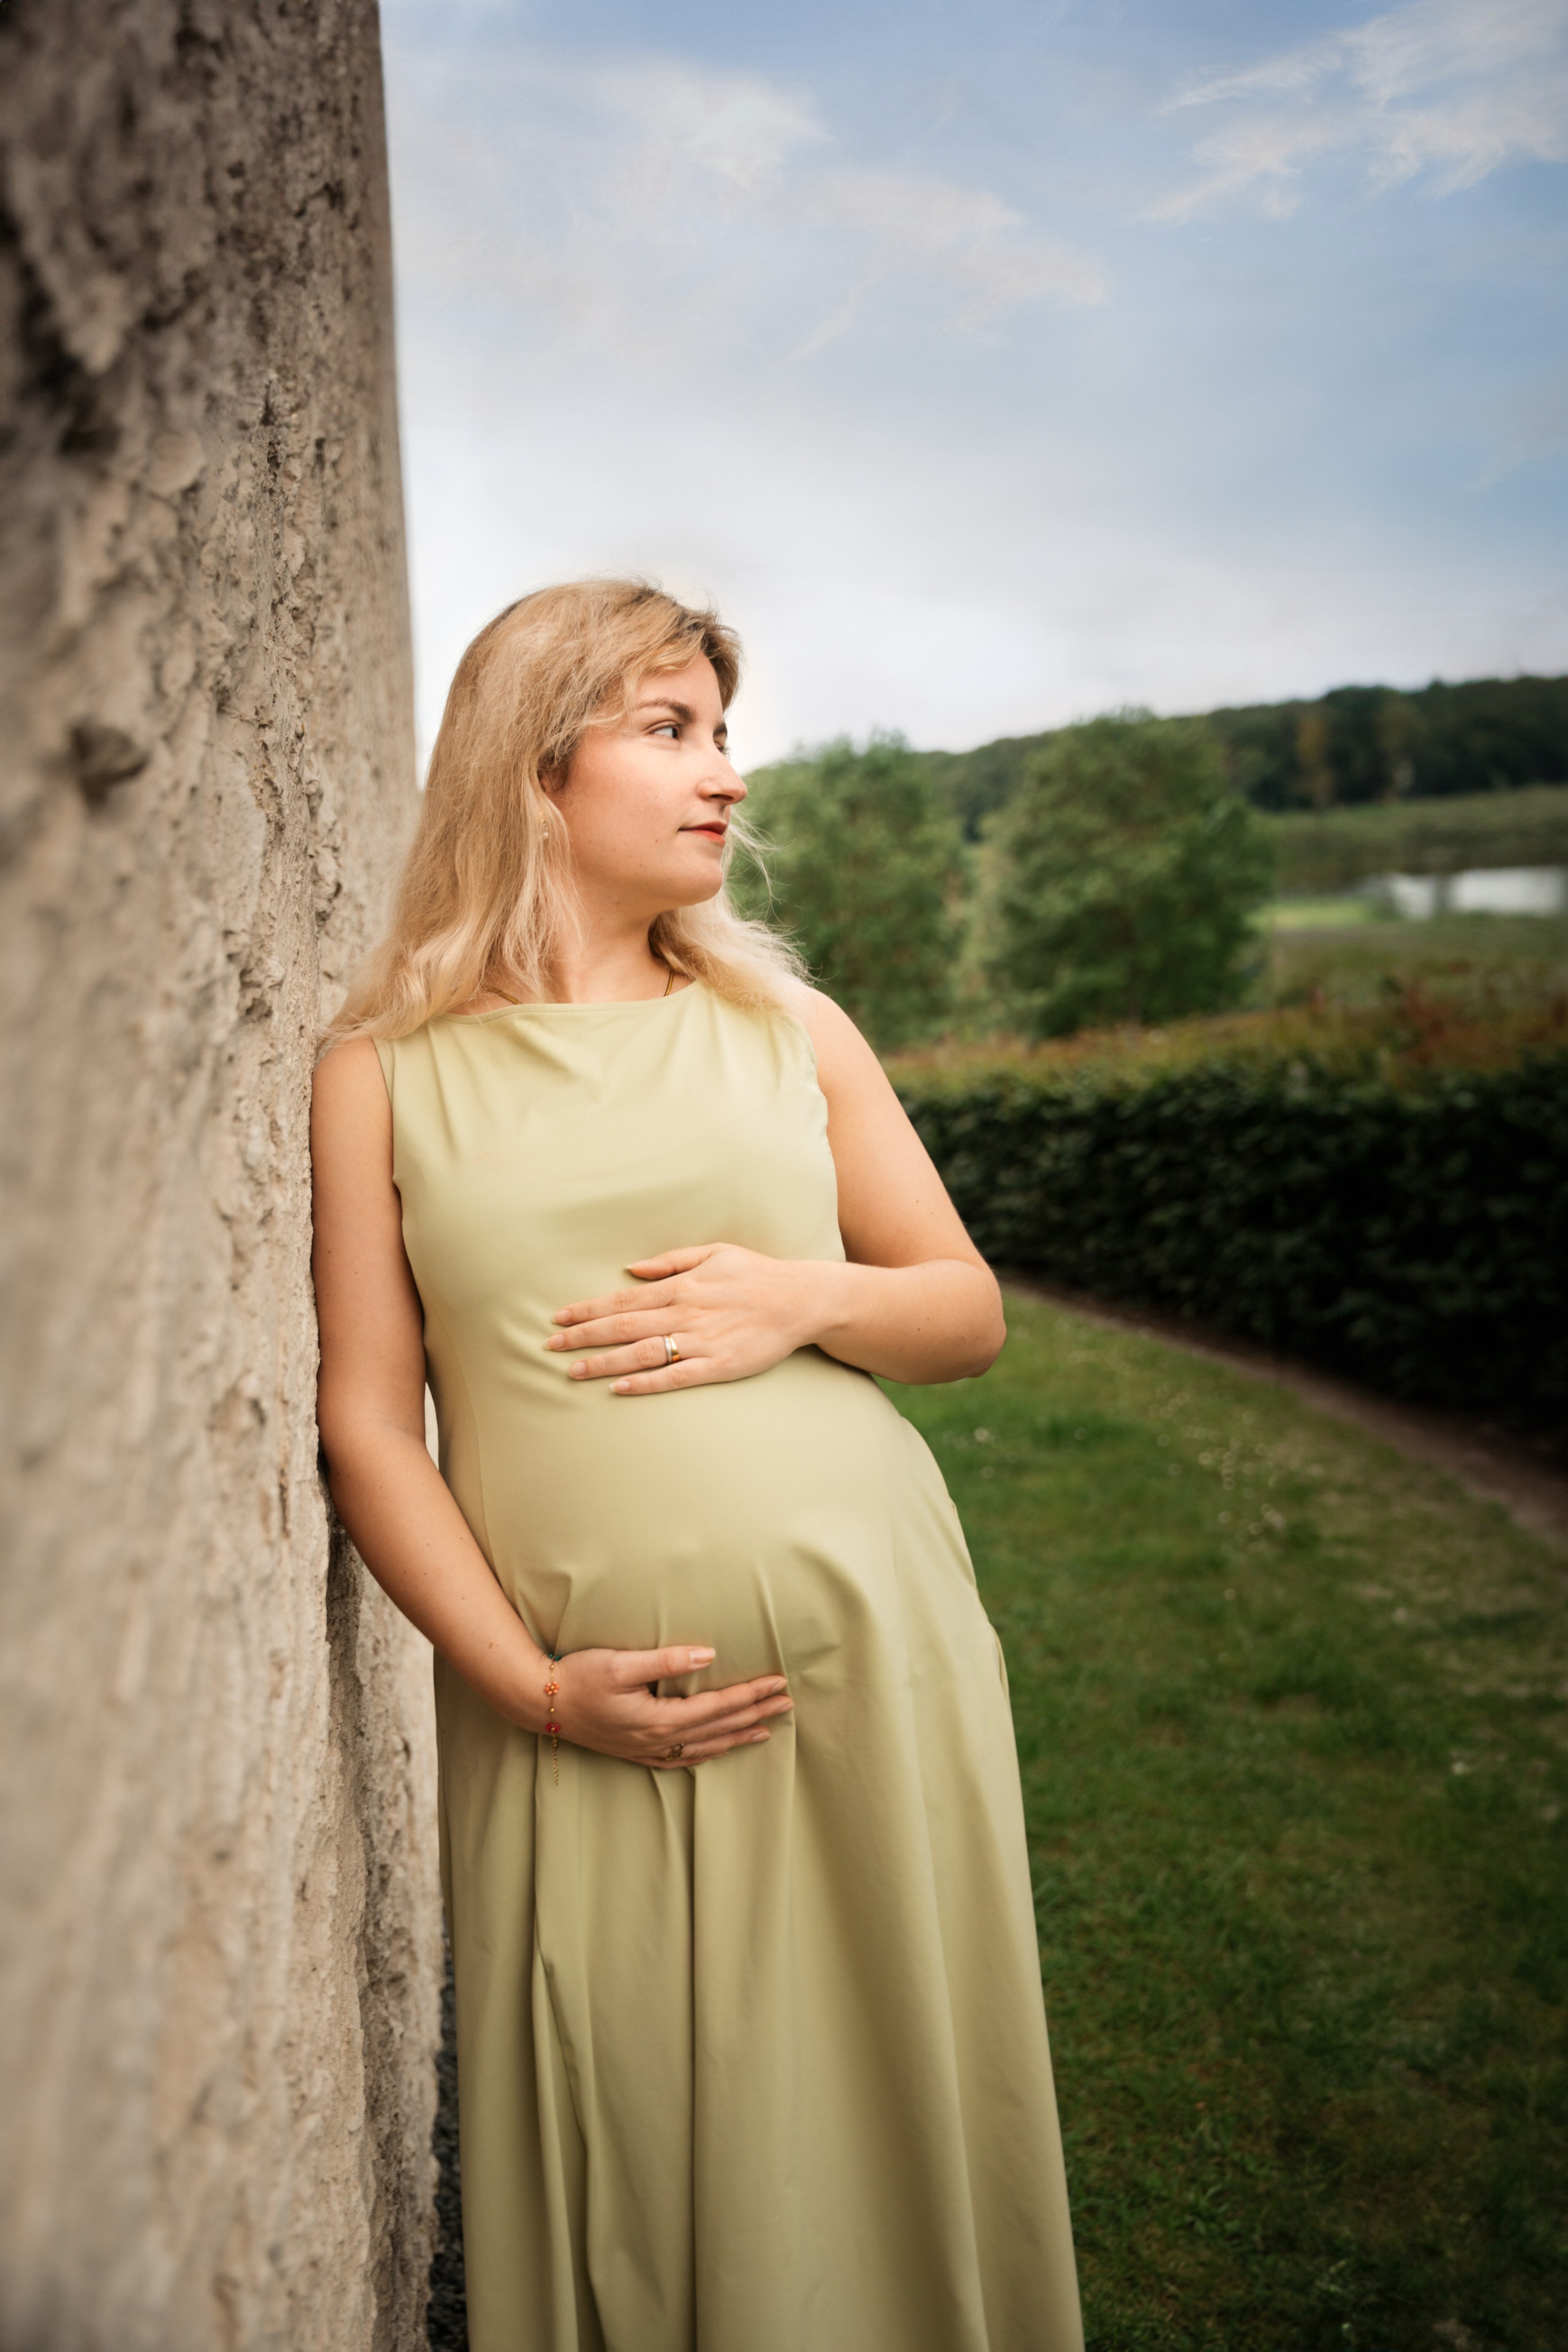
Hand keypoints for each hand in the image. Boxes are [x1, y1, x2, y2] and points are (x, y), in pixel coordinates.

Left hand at [547, 1244, 822, 1394]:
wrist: (801, 1300)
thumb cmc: (756, 1275)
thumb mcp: (714, 1253)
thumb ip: (671, 1261)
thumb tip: (631, 1269)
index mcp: (681, 1286)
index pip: (622, 1299)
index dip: (587, 1309)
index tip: (558, 1317)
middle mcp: (685, 1313)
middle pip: (622, 1327)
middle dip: (583, 1336)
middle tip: (550, 1346)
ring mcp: (701, 1342)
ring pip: (641, 1353)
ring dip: (604, 1362)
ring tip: (572, 1371)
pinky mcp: (718, 1367)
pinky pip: (674, 1377)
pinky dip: (644, 1383)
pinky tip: (618, 1388)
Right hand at [548, 1644, 792, 1767]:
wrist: (540, 1703)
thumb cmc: (578, 1677)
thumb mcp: (620, 1663)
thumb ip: (666, 1660)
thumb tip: (709, 1655)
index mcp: (658, 1720)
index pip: (718, 1706)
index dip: (751, 1694)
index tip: (779, 1682)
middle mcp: (658, 1741)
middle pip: (719, 1728)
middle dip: (756, 1714)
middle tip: (788, 1703)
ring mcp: (647, 1750)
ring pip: (705, 1747)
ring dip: (738, 1736)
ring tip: (766, 1728)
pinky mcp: (636, 1752)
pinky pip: (684, 1758)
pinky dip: (708, 1752)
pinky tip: (718, 1747)